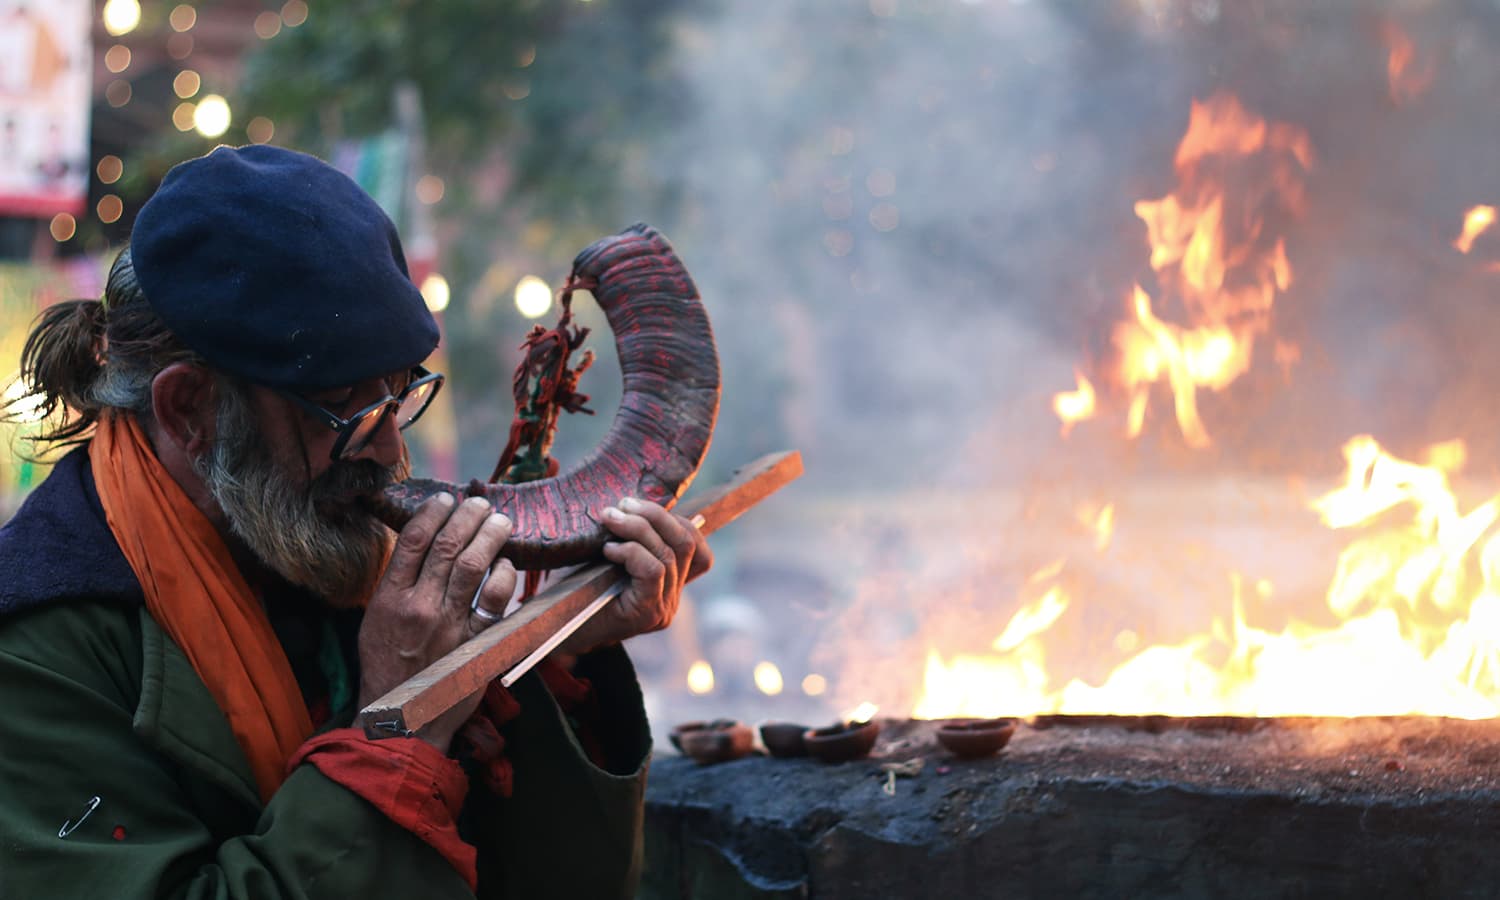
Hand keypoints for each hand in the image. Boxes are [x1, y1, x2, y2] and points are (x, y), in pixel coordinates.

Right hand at [357, 493, 517, 751]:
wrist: (402, 719)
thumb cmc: (386, 667)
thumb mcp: (376, 621)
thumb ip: (397, 584)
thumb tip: (420, 543)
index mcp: (390, 598)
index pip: (413, 539)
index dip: (433, 511)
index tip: (446, 499)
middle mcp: (420, 606)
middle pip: (447, 544)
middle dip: (467, 515)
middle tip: (480, 503)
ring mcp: (450, 624)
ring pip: (474, 565)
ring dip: (490, 535)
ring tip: (499, 520)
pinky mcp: (477, 644)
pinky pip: (497, 601)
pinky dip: (505, 576)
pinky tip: (507, 564)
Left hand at [556, 497, 712, 657]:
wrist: (555, 629)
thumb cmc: (577, 587)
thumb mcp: (608, 555)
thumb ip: (630, 536)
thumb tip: (629, 500)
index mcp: (669, 582)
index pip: (696, 548)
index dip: (676, 520)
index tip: (638, 506)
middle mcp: (673, 597)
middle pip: (686, 543)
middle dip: (655, 515)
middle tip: (622, 504)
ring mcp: (663, 607)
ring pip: (668, 554)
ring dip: (637, 528)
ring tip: (610, 518)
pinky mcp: (647, 614)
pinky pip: (653, 571)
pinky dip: (632, 552)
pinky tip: (609, 550)